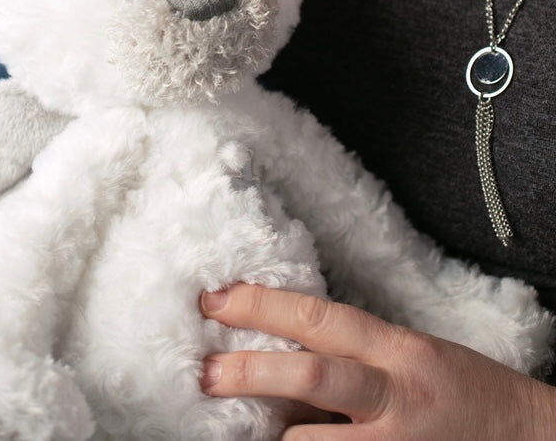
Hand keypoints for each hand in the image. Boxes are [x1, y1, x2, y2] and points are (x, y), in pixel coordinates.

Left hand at [199, 284, 555, 439]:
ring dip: (274, 437)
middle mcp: (396, 395)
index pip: (318, 316)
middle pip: (313, 373)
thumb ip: (352, 352)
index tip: (215, 301)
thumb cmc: (460, 389)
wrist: (530, 438)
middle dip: (251, 371)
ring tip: (239, 431)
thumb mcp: (408, 354)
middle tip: (205, 373)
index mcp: (396, 350)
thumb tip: (275, 346)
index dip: (261, 305)